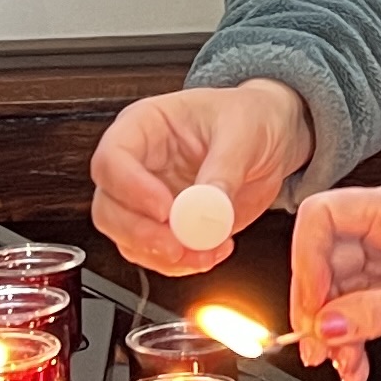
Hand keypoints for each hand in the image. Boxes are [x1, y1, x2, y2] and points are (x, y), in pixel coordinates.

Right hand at [92, 80, 315, 273]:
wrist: (272, 140)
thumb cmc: (249, 117)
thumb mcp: (244, 132)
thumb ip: (224, 170)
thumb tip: (208, 208)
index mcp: (144, 126)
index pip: (112, 159)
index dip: (131, 189)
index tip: (166, 210)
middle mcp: (138, 164)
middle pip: (108, 207)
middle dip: (140, 234)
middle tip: (179, 244)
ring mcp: (147, 199)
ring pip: (126, 238)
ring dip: (162, 255)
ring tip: (205, 251)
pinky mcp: (166, 226)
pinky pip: (155, 255)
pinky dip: (181, 263)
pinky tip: (211, 252)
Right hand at [287, 181, 380, 380]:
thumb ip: (379, 311)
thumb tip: (329, 323)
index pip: (325, 216)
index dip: (307, 259)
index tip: (312, 304)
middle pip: (322, 257)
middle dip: (316, 305)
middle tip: (318, 343)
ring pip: (333, 291)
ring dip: (331, 332)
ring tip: (340, 362)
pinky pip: (350, 312)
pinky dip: (347, 341)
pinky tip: (353, 364)